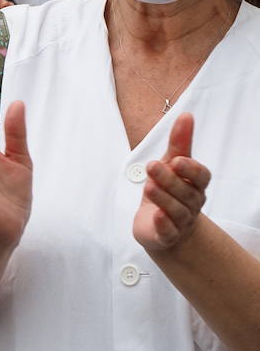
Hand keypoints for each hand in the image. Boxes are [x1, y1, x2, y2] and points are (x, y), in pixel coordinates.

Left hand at [133, 113, 210, 252]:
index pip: (201, 177)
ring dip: (163, 198)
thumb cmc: (169, 189)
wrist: (161, 226)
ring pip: (176, 210)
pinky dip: (163, 225)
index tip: (177, 159)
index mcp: (195, 185)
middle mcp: (191, 203)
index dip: (191, 169)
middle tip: (152, 165)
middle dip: (169, 179)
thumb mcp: (171, 164)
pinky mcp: (166, 235)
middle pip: (185, 192)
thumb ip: (179, 143)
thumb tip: (186, 115)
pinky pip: (168, 232)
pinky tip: (155, 216)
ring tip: (148, 186)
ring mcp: (180, 221)